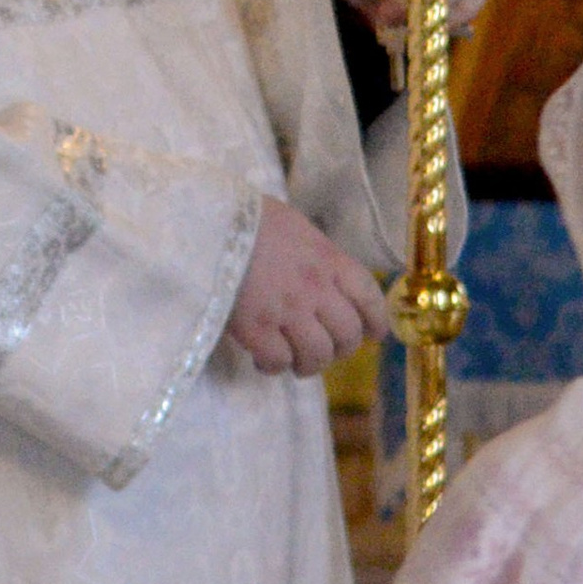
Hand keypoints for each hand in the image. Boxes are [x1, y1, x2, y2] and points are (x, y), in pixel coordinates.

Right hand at [226, 198, 389, 376]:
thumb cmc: (247, 218)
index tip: (374, 335)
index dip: (375, 321)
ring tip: (295, 362)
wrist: (207, 222)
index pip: (368, 297)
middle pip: (347, 334)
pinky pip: (278, 361)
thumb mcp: (295, 226)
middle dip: (340, 349)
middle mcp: (316, 289)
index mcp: (329, 259)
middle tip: (325, 351)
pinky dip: (274, 366)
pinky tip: (263, 359)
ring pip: (317, 355)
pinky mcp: (256, 329)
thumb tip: (322, 272)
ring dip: (309, 364)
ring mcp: (288, 311)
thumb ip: (315, 253)